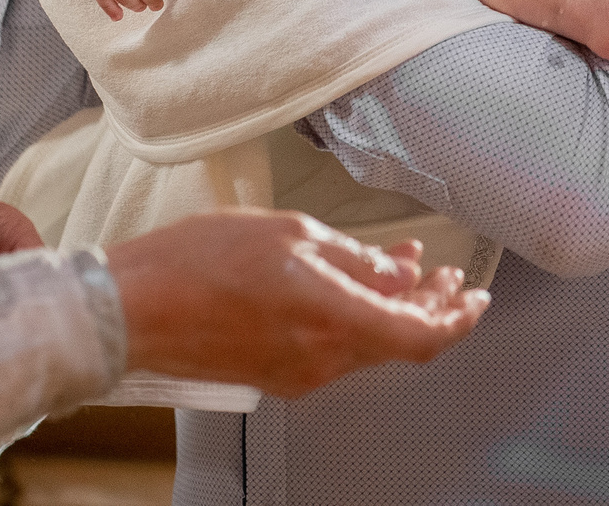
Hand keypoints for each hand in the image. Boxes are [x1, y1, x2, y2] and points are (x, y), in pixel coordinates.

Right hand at [109, 210, 487, 395]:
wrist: (133, 308)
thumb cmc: (198, 263)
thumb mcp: (292, 236)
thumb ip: (355, 259)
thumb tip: (399, 273)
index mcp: (332, 320)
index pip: (421, 337)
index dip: (458, 319)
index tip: (475, 296)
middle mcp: (321, 358)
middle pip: (398, 341)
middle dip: (430, 305)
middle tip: (446, 276)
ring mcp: (298, 372)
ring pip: (367, 343)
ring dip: (392, 308)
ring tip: (404, 268)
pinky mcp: (276, 373)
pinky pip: (334, 349)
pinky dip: (357, 318)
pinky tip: (355, 287)